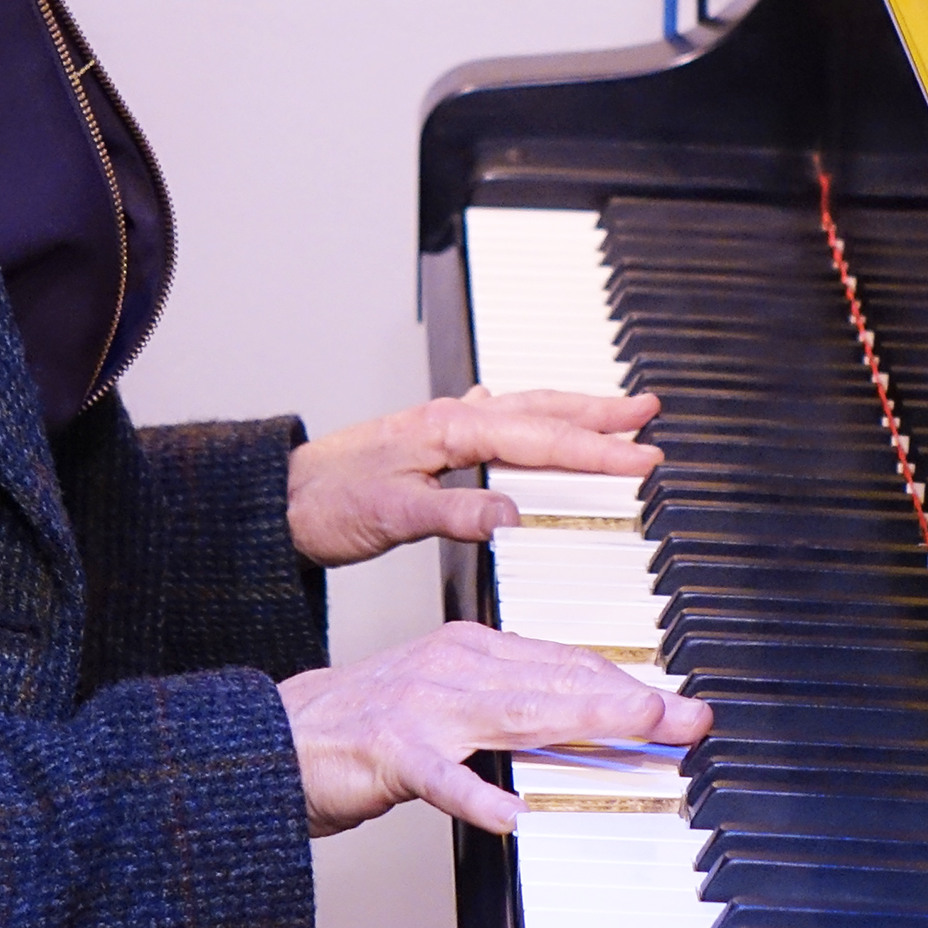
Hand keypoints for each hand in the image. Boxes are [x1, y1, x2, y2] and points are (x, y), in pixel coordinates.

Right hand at [278, 621, 710, 835]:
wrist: (275, 734)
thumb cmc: (367, 724)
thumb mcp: (446, 699)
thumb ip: (508, 704)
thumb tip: (581, 723)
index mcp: (467, 648)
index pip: (563, 662)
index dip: (626, 684)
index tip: (679, 706)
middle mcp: (450, 665)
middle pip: (555, 680)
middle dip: (630, 701)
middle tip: (690, 718)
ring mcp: (419, 705)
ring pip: (513, 710)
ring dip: (582, 722)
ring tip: (638, 733)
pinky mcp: (386, 751)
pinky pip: (439, 776)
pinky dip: (475, 795)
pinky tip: (510, 815)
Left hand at [286, 387, 662, 566]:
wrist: (276, 500)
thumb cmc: (325, 505)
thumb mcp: (391, 516)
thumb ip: (455, 513)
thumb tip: (511, 516)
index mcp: (448, 430)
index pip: (538, 439)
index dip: (595, 450)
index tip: (643, 457)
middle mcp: (449, 419)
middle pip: (539, 411)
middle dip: (598, 412)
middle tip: (650, 413)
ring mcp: (441, 428)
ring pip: (522, 411)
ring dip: (571, 411)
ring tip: (615, 411)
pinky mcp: (430, 442)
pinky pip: (498, 421)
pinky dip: (530, 419)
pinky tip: (531, 419)